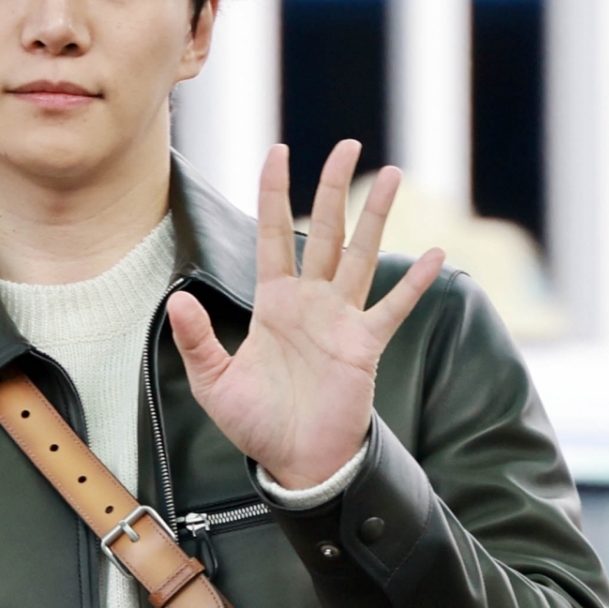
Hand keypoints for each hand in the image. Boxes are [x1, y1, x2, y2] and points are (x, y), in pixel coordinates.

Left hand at [166, 139, 444, 489]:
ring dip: (376, 216)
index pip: (271, 235)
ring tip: (393, 175)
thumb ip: (197, 339)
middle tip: (347, 145)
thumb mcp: (214, 382)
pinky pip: (393, 308)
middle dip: (334, 188)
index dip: (273, 193)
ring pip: (361, 255)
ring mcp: (341, 321)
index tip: (277, 151)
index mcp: (272, 304)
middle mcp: (310, 303)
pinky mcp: (365, 346)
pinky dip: (413, 282)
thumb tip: (175, 300)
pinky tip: (433, 253)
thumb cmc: (256, 424)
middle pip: (323, 231)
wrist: (296, 462)